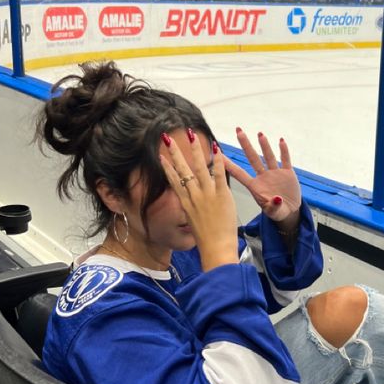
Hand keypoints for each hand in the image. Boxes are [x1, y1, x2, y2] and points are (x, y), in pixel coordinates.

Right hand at [160, 132, 238, 271]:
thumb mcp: (193, 223)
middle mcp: (193, 196)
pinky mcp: (221, 195)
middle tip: (168, 137)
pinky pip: (219, 174)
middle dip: (175, 152)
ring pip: (199, 167)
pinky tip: (216, 149)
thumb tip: (192, 203)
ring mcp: (207, 194)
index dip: (167, 167)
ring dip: (195, 150)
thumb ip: (193, 209)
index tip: (162, 156)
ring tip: (191, 135)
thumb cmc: (207, 240)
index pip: (174, 181)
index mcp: (186, 203)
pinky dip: (218, 161)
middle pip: (182, 169)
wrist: (215, 248)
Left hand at [224, 129, 301, 228]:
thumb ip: (273, 206)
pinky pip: (285, 160)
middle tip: (239, 131)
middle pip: (253, 158)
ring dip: (264, 145)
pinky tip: (280, 141)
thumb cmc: (276, 212)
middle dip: (246, 145)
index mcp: (255, 187)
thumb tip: (276, 199)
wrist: (290, 211)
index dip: (229, 165)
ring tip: (259, 134)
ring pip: (268, 156)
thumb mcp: (274, 212)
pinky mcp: (288, 173)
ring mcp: (275, 173)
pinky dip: (284, 151)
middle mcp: (263, 177)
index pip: (239, 174)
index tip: (218, 154)